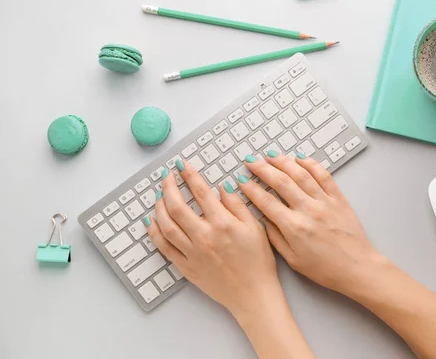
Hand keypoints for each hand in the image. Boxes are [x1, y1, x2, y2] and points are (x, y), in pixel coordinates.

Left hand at [144, 160, 279, 314]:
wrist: (254, 295)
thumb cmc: (259, 263)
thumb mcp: (255, 228)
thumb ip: (237, 205)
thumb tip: (223, 187)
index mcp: (222, 224)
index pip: (200, 192)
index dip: (189, 175)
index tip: (182, 165)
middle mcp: (203, 236)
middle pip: (177, 206)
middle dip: (168, 186)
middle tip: (167, 176)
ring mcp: (192, 253)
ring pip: (166, 225)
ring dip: (159, 207)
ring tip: (159, 196)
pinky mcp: (186, 267)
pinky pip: (164, 247)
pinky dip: (155, 232)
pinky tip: (153, 222)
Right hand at [237, 152, 383, 295]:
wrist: (357, 268)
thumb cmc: (326, 269)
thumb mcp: (293, 260)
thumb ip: (275, 237)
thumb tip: (262, 218)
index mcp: (294, 227)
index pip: (266, 201)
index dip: (251, 189)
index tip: (242, 180)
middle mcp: (308, 210)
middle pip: (281, 182)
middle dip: (262, 168)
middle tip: (251, 160)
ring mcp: (324, 202)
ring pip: (301, 174)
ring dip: (283, 162)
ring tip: (271, 156)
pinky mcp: (338, 199)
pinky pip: (323, 175)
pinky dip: (311, 164)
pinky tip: (300, 158)